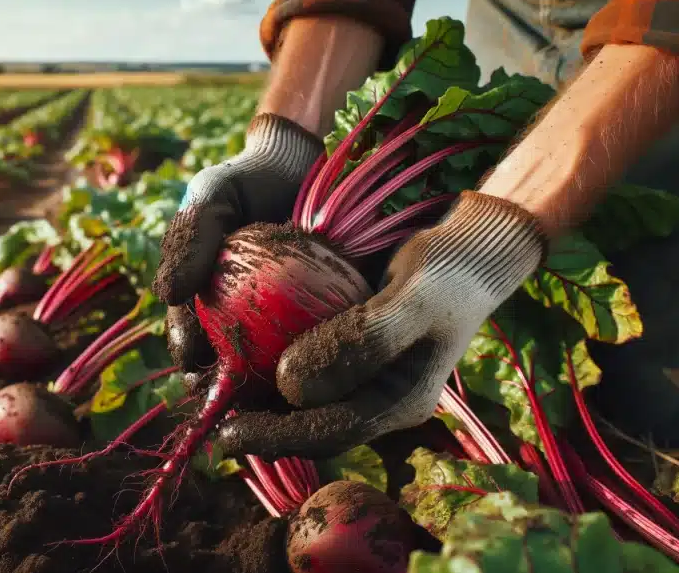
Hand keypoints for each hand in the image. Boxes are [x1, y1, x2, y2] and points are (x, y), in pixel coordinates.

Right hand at [153, 113, 322, 373]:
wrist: (309, 162)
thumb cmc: (250, 179)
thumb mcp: (213, 198)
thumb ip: (190, 239)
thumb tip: (166, 294)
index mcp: (207, 303)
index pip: (191, 341)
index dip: (190, 359)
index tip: (194, 365)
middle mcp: (244, 322)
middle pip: (233, 369)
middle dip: (231, 390)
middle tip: (237, 394)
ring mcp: (289, 327)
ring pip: (279, 372)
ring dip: (277, 391)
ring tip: (282, 396)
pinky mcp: (335, 322)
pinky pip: (328, 350)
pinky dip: (326, 363)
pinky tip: (331, 372)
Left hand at [213, 191, 547, 459]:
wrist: (474, 239)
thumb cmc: (451, 267)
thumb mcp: (413, 297)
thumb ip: (361, 341)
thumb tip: (291, 387)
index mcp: (398, 401)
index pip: (331, 433)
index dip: (277, 438)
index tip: (227, 435)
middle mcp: (376, 394)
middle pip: (309, 421)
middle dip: (256, 422)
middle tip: (204, 413)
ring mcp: (362, 368)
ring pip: (300, 393)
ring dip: (254, 391)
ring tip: (205, 384)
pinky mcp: (347, 338)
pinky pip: (301, 354)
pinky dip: (265, 352)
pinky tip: (230, 339)